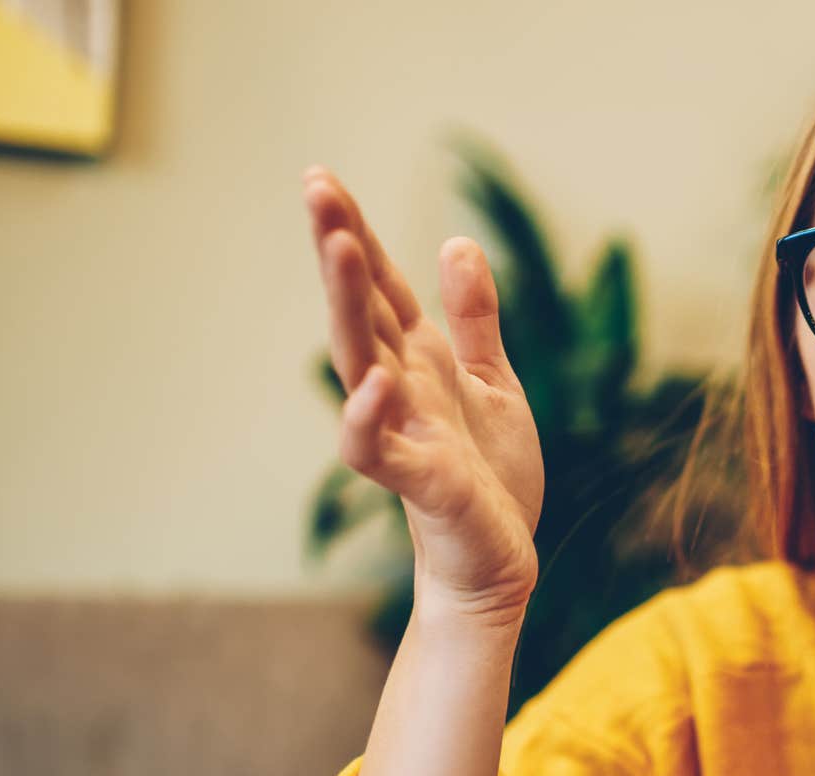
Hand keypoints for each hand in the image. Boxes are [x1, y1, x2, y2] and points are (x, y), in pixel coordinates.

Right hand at [304, 166, 544, 620]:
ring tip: (340, 246)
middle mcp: (400, 388)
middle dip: (338, 249)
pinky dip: (368, 418)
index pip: (379, 287)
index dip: (355, 234)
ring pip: (359, 360)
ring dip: (346, 305)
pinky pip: (375, 449)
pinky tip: (376, 382)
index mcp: (419, 360)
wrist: (497, 558)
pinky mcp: (417, 479)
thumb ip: (472, 318)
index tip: (322, 178)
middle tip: (317, 187)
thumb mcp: (491, 381)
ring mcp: (401, 431)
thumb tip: (455, 243)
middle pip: (359, 308)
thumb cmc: (488, 474)